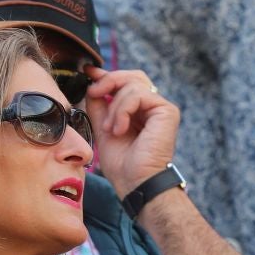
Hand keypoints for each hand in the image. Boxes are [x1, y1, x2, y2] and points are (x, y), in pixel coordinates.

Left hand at [84, 66, 181, 196]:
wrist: (135, 182)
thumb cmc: (122, 163)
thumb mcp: (103, 127)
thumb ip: (99, 104)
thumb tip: (93, 82)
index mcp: (139, 110)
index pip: (126, 82)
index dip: (106, 75)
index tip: (87, 71)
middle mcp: (152, 107)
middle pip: (132, 76)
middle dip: (109, 81)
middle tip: (94, 92)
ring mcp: (161, 108)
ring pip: (132, 84)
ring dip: (114, 106)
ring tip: (109, 128)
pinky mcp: (167, 111)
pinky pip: (138, 94)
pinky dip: (122, 110)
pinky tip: (119, 129)